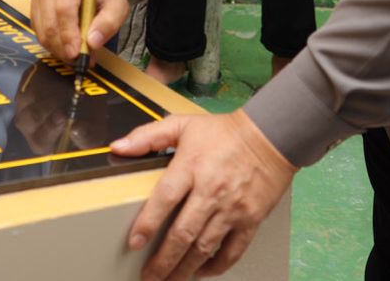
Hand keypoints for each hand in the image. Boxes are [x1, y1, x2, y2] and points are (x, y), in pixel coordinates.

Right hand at [30, 0, 127, 61]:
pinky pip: (39, 33)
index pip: (64, 8)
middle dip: (63, 46)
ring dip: (58, 49)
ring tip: (75, 55)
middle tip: (78, 60)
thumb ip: (109, 22)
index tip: (77, 52)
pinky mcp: (35, 9)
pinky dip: (52, 46)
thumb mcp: (117, 6)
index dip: (69, 33)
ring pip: (43, 31)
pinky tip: (66, 48)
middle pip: (51, 22)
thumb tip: (93, 42)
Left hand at [114, 110, 295, 279]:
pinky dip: (216, 266)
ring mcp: (232, 208)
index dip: (147, 223)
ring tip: (170, 280)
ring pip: (205, 247)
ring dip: (185, 269)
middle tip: (149, 276)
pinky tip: (201, 272)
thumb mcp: (183, 125)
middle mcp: (211, 190)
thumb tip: (119, 147)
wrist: (270, 137)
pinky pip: (232, 251)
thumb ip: (148, 136)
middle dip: (163, 260)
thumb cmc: (225, 132)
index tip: (134, 243)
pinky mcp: (250, 220)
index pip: (164, 198)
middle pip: (183, 233)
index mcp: (191, 166)